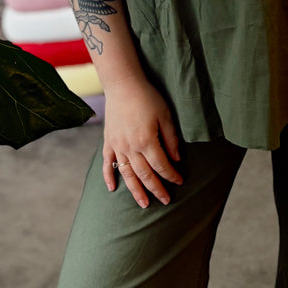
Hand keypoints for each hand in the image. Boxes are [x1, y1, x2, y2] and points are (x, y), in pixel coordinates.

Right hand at [103, 73, 182, 207]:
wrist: (123, 84)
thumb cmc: (147, 97)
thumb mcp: (166, 115)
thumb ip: (171, 138)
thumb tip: (176, 159)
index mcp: (147, 141)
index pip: (161, 165)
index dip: (171, 175)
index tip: (180, 181)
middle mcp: (131, 147)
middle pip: (145, 174)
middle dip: (156, 189)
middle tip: (166, 201)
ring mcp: (117, 146)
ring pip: (127, 174)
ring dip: (135, 190)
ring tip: (144, 204)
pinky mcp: (108, 141)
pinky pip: (107, 163)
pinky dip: (109, 177)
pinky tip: (112, 189)